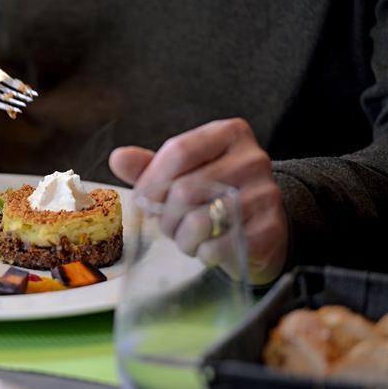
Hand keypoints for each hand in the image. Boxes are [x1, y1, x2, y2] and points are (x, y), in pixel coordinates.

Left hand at [109, 118, 287, 284]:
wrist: (266, 227)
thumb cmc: (217, 196)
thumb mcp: (186, 173)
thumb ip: (151, 166)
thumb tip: (118, 158)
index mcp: (230, 134)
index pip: (178, 151)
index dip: (151, 180)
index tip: (142, 200)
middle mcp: (253, 159)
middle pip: (184, 189)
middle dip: (165, 217)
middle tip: (167, 226)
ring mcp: (265, 194)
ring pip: (199, 221)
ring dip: (182, 238)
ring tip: (187, 238)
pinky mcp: (270, 229)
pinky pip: (218, 247)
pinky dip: (203, 253)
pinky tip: (209, 248)